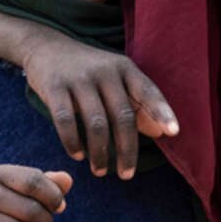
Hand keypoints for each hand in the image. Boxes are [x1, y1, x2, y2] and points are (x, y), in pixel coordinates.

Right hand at [20, 32, 177, 178]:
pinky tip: (78, 155)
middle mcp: (105, 71)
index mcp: (125, 68)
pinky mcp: (54, 86)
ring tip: (101, 171)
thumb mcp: (116, 79)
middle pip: (123, 116)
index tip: (173, 132)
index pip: (148, 91)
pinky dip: (73, 142)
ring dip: (100, 152)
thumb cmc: (89, 70)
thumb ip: (138, 104)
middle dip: (127, 150)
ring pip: (96, 123)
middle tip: (127, 174)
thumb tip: (160, 133)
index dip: (162, 112)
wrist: (46, 46)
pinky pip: (65, 120)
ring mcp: (79, 78)